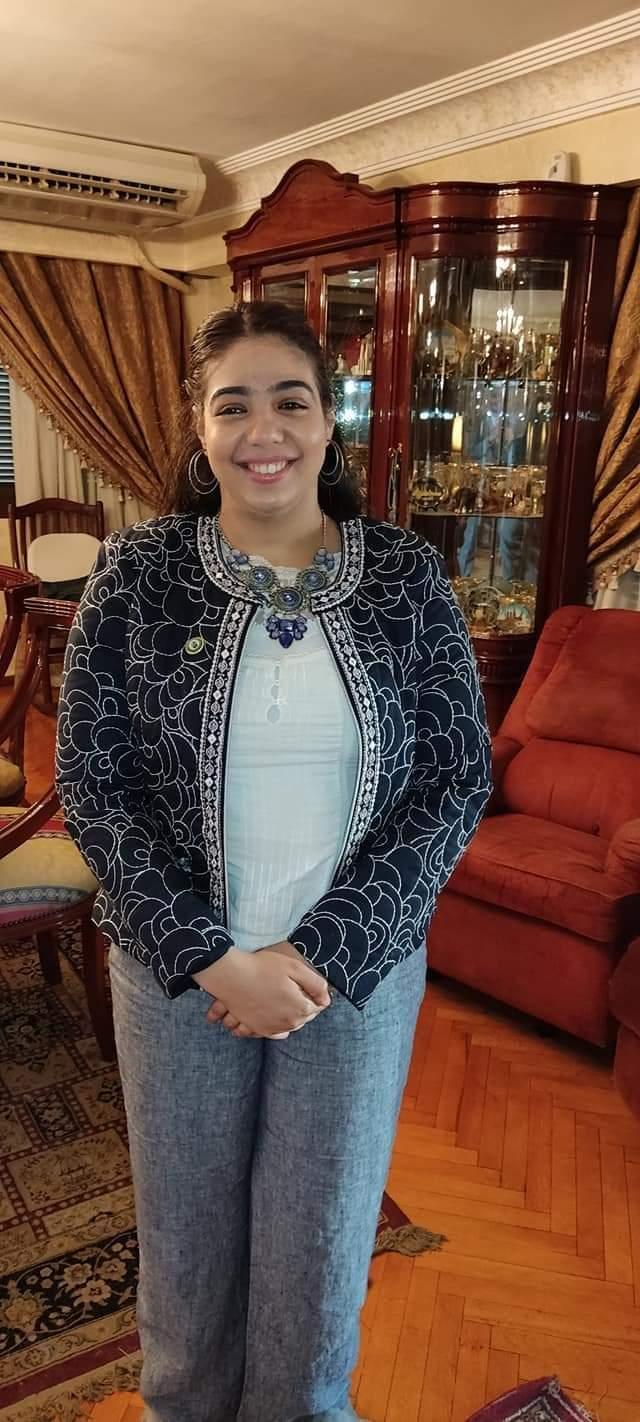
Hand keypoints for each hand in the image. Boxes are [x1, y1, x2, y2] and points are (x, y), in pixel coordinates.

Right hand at [193, 946, 330, 1038]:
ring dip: (289, 1015)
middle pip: (303, 1018)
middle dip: (302, 1005)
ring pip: (288, 1026)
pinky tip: (273, 1015)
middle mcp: (287, 1024)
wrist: (231, 975)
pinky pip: (272, 1032)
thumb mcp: (295, 968)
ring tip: (283, 999)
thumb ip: (316, 985)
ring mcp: (270, 1029)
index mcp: (300, 1010)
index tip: (304, 984)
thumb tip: (326, 999)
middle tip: (293, 988)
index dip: (313, 994)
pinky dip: (275, 1025)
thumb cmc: (262, 968)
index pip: (317, 1007)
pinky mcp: (256, 1029)